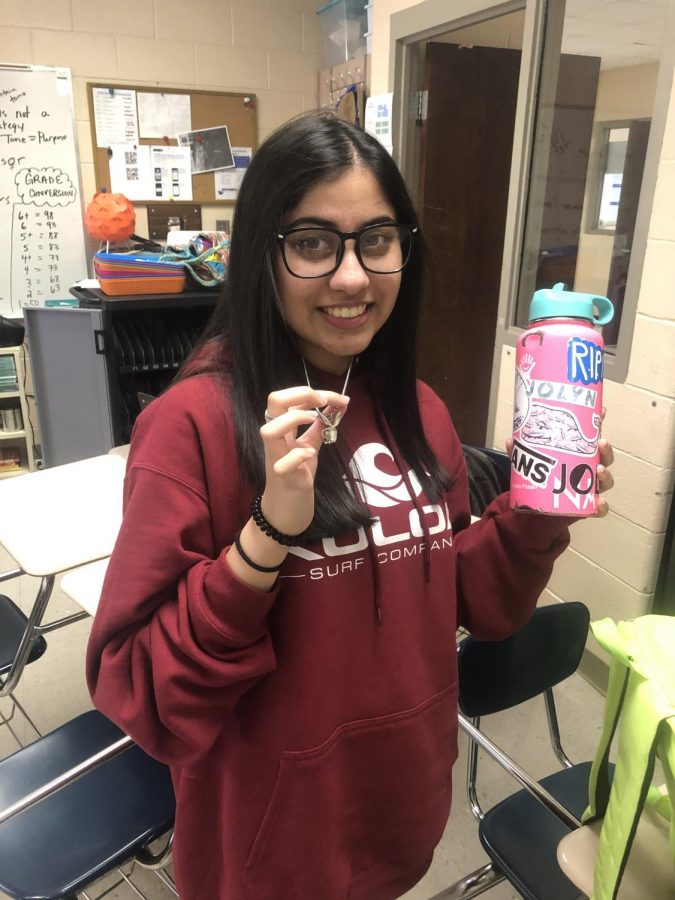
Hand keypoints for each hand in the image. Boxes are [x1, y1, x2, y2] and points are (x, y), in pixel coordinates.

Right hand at [259, 386, 349, 535]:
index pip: (286, 398)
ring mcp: (276, 457)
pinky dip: (298, 455)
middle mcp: (275, 439)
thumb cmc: (298, 472)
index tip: (335, 398)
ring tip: (314, 419)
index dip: (311, 392)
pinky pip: (283, 464)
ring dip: (294, 419)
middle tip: (321, 401)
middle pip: (273, 402)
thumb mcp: (310, 444)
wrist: (288, 507)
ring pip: (269, 430)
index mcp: (281, 427)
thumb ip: (321, 425)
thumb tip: (339, 404)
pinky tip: (311, 454)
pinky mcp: (283, 477)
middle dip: (299, 394)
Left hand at [505, 408, 614, 516]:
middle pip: (604, 458)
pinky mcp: (587, 507)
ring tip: (599, 469)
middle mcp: (589, 470)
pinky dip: (602, 506)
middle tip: (600, 442)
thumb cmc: (541, 480)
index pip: (593, 438)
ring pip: (606, 481)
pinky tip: (599, 502)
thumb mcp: (530, 463)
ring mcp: (590, 489)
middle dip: (606, 450)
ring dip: (606, 473)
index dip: (599, 424)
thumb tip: (511, 440)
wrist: (538, 510)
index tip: (603, 411)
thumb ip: (521, 453)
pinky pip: (599, 508)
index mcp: (580, 455)